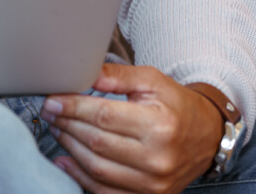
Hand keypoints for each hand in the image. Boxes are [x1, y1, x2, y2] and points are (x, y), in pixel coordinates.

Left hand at [40, 64, 224, 193]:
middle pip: (97, 142)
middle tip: (49, 112)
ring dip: (69, 148)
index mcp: (160, 126)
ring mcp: (154, 183)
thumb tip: (84, 73)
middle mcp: (158, 158)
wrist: (207, 137)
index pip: (103, 117)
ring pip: (97, 168)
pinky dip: (80, 176)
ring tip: (57, 129)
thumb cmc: (176, 106)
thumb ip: (117, 75)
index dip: (72, 108)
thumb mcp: (152, 81)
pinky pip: (105, 191)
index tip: (51, 101)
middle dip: (66, 125)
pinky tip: (65, 160)